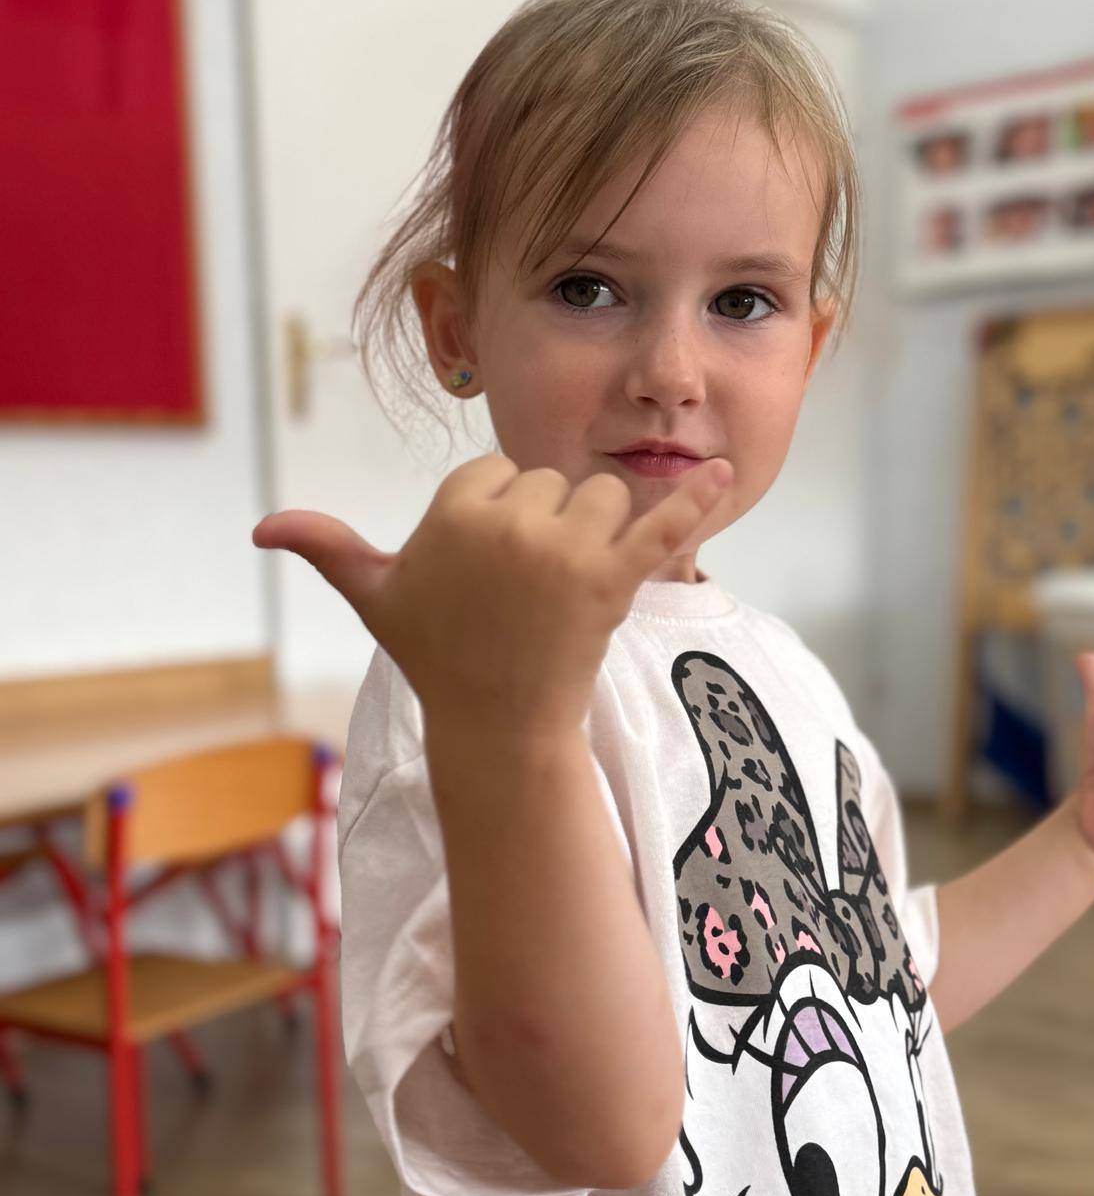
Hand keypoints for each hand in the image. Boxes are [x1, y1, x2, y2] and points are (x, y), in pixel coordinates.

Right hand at [252, 453, 732, 737]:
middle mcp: (508, 523)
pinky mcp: (613, 580)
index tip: (482, 573)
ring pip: (602, 498)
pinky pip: (662, 526)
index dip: (494, 518)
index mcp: (453, 511)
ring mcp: (564, 551)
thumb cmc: (436, 655)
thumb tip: (260, 528)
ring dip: (595, 536)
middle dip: (544, 527)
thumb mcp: (377, 598)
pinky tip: (730, 471)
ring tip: (564, 594)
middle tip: (521, 594)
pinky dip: (698, 499)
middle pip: (551, 481)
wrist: (498, 724)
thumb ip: (328, 548)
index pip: (496, 472)